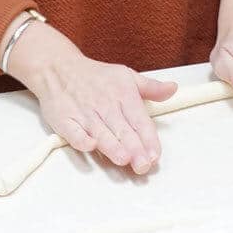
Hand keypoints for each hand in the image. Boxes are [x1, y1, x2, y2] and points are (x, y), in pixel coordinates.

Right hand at [9, 22, 176, 173]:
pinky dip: (81, 138)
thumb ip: (151, 87)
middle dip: (134, 148)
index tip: (155, 154)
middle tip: (143, 165)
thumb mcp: (126, 76)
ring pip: (101, 132)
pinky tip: (89, 145)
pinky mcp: (65, 119)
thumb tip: (173, 89)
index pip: (139, 120)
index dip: (148, 138)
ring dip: (112, 146)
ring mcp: (84, 113)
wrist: (58, 68)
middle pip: (122, 130)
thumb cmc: (96, 77)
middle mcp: (105, 105)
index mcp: (123, 94)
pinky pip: (73, 131)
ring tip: (124, 159)